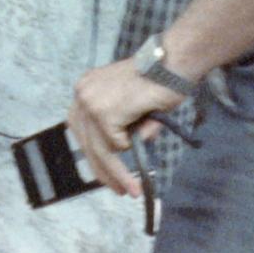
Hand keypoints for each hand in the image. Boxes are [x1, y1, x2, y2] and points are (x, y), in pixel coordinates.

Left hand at [69, 58, 185, 198]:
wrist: (172, 63)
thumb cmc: (160, 81)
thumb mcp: (131, 105)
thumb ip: (122, 125)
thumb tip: (123, 152)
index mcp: (86, 88)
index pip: (81, 129)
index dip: (93, 154)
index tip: (105, 173)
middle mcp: (82, 93)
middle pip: (87, 143)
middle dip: (103, 170)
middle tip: (119, 190)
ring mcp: (90, 103)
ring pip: (100, 149)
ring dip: (116, 172)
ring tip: (131, 189)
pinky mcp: (104, 113)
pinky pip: (116, 143)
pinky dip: (130, 146)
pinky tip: (143, 133)